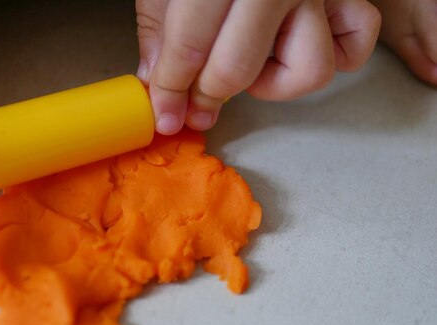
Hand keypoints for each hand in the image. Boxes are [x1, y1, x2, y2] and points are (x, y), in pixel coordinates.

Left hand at [136, 0, 380, 133]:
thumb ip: (158, 23)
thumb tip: (155, 76)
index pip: (190, 47)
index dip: (171, 89)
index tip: (164, 114)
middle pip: (238, 69)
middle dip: (207, 94)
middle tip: (193, 100)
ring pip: (310, 71)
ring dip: (274, 83)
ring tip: (250, 60)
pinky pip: (357, 42)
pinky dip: (336, 56)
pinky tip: (292, 47)